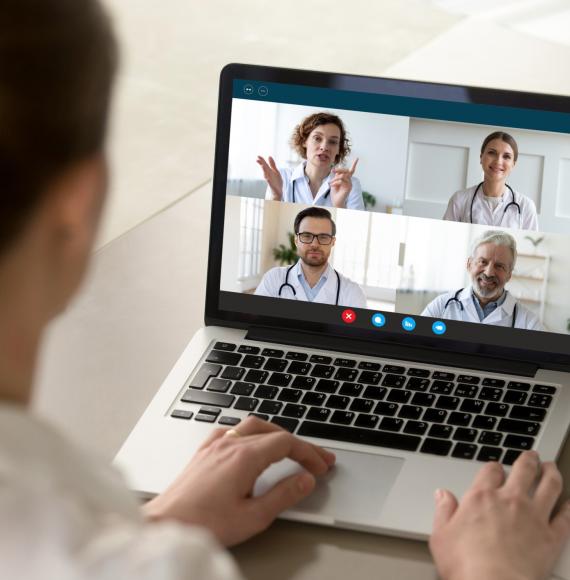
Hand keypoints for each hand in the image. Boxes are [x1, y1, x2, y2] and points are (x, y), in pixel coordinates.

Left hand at [143, 417, 334, 546]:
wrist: (166, 524)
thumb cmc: (204, 523)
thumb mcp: (253, 517)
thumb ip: (283, 495)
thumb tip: (305, 481)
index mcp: (244, 457)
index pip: (286, 443)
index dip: (309, 452)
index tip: (321, 465)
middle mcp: (229, 444)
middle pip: (273, 432)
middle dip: (298, 443)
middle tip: (315, 458)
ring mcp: (214, 446)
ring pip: (252, 426)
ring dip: (275, 434)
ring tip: (290, 448)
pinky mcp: (203, 452)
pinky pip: (232, 431)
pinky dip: (250, 434)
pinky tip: (250, 444)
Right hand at [256, 156, 282, 200]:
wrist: (278, 191)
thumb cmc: (276, 181)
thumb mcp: (275, 171)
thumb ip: (272, 164)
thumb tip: (269, 156)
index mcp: (269, 172)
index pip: (265, 165)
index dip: (262, 161)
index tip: (258, 156)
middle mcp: (268, 176)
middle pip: (265, 169)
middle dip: (262, 164)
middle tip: (257, 159)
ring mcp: (270, 181)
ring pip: (266, 175)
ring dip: (264, 171)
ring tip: (262, 166)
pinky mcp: (272, 186)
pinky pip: (270, 183)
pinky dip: (268, 181)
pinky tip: (267, 178)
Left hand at [329, 158, 357, 207]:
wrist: (336, 201)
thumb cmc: (335, 193)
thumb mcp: (335, 182)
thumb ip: (336, 176)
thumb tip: (335, 169)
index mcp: (347, 179)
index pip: (351, 171)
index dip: (354, 164)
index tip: (357, 158)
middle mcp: (349, 181)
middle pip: (346, 171)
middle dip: (339, 169)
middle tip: (332, 170)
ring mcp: (349, 184)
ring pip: (343, 176)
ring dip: (335, 178)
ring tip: (331, 182)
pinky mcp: (348, 188)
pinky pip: (342, 181)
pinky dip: (336, 182)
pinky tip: (332, 185)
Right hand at [429, 451, 569, 579]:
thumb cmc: (465, 565)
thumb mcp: (441, 536)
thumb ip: (443, 511)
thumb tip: (442, 495)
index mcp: (481, 498)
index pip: (491, 470)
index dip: (494, 467)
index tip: (495, 468)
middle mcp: (509, 501)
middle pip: (524, 470)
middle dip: (529, 460)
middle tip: (531, 456)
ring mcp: (533, 517)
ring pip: (549, 486)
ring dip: (552, 473)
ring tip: (552, 468)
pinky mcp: (551, 537)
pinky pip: (565, 517)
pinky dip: (569, 507)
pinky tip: (569, 503)